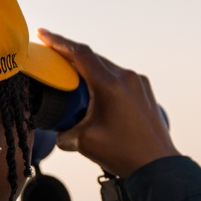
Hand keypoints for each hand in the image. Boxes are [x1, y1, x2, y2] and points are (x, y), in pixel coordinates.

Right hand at [37, 28, 179, 177]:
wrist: (157, 166)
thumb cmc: (124, 154)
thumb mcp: (85, 142)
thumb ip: (65, 133)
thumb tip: (60, 132)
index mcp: (110, 85)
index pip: (80, 54)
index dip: (58, 41)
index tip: (43, 33)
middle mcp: (126, 78)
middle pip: (93, 59)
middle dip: (71, 57)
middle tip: (53, 59)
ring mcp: (139, 84)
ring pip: (107, 68)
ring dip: (89, 71)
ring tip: (74, 82)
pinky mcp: (145, 92)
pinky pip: (120, 79)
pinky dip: (105, 81)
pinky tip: (97, 96)